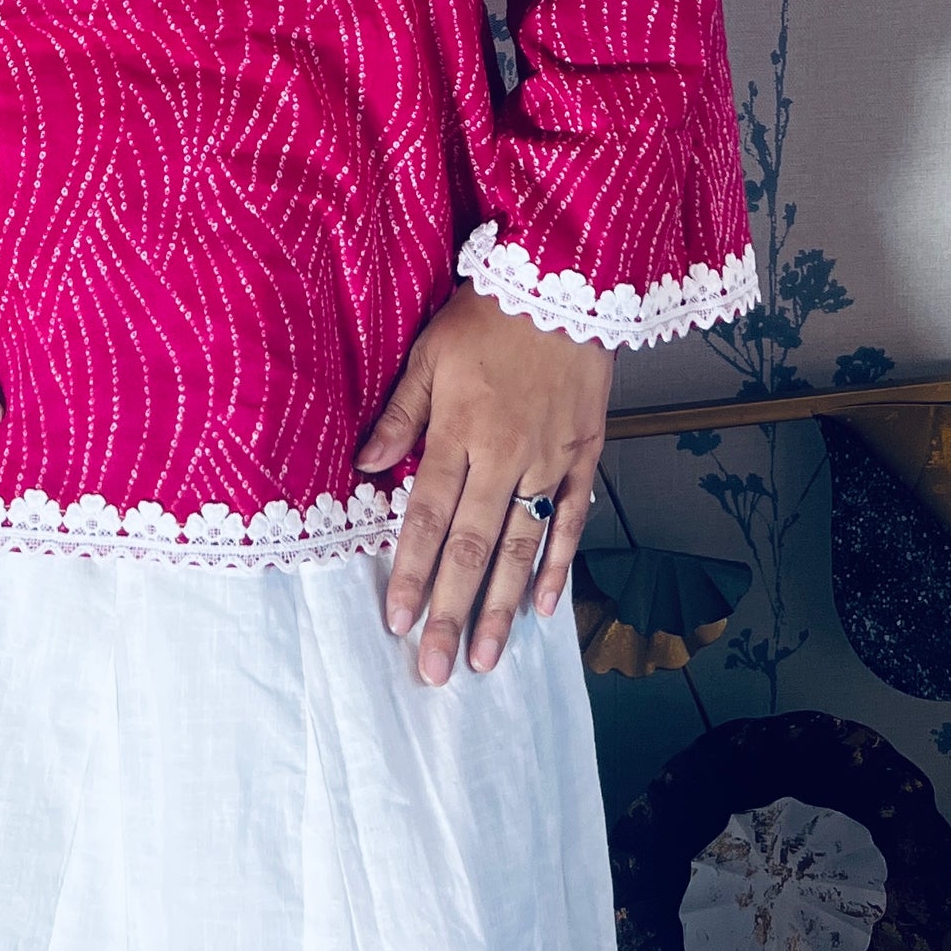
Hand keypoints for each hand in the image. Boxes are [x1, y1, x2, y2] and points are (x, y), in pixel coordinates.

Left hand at [354, 278, 611, 685]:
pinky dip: (558, 565)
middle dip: (451, 612)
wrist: (566, 280)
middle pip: (472, 547)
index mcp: (459, 431)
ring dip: (500, 606)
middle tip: (437, 670)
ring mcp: (550, 460)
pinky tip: (543, 608)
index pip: (427, 517)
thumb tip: (365, 466)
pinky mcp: (585, 455)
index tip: (398, 621)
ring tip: (484, 659)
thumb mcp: (429, 353)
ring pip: (522, 546)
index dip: (411, 572)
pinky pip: (572, 520)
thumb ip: (400, 414)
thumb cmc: (486, 315)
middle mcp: (504, 456)